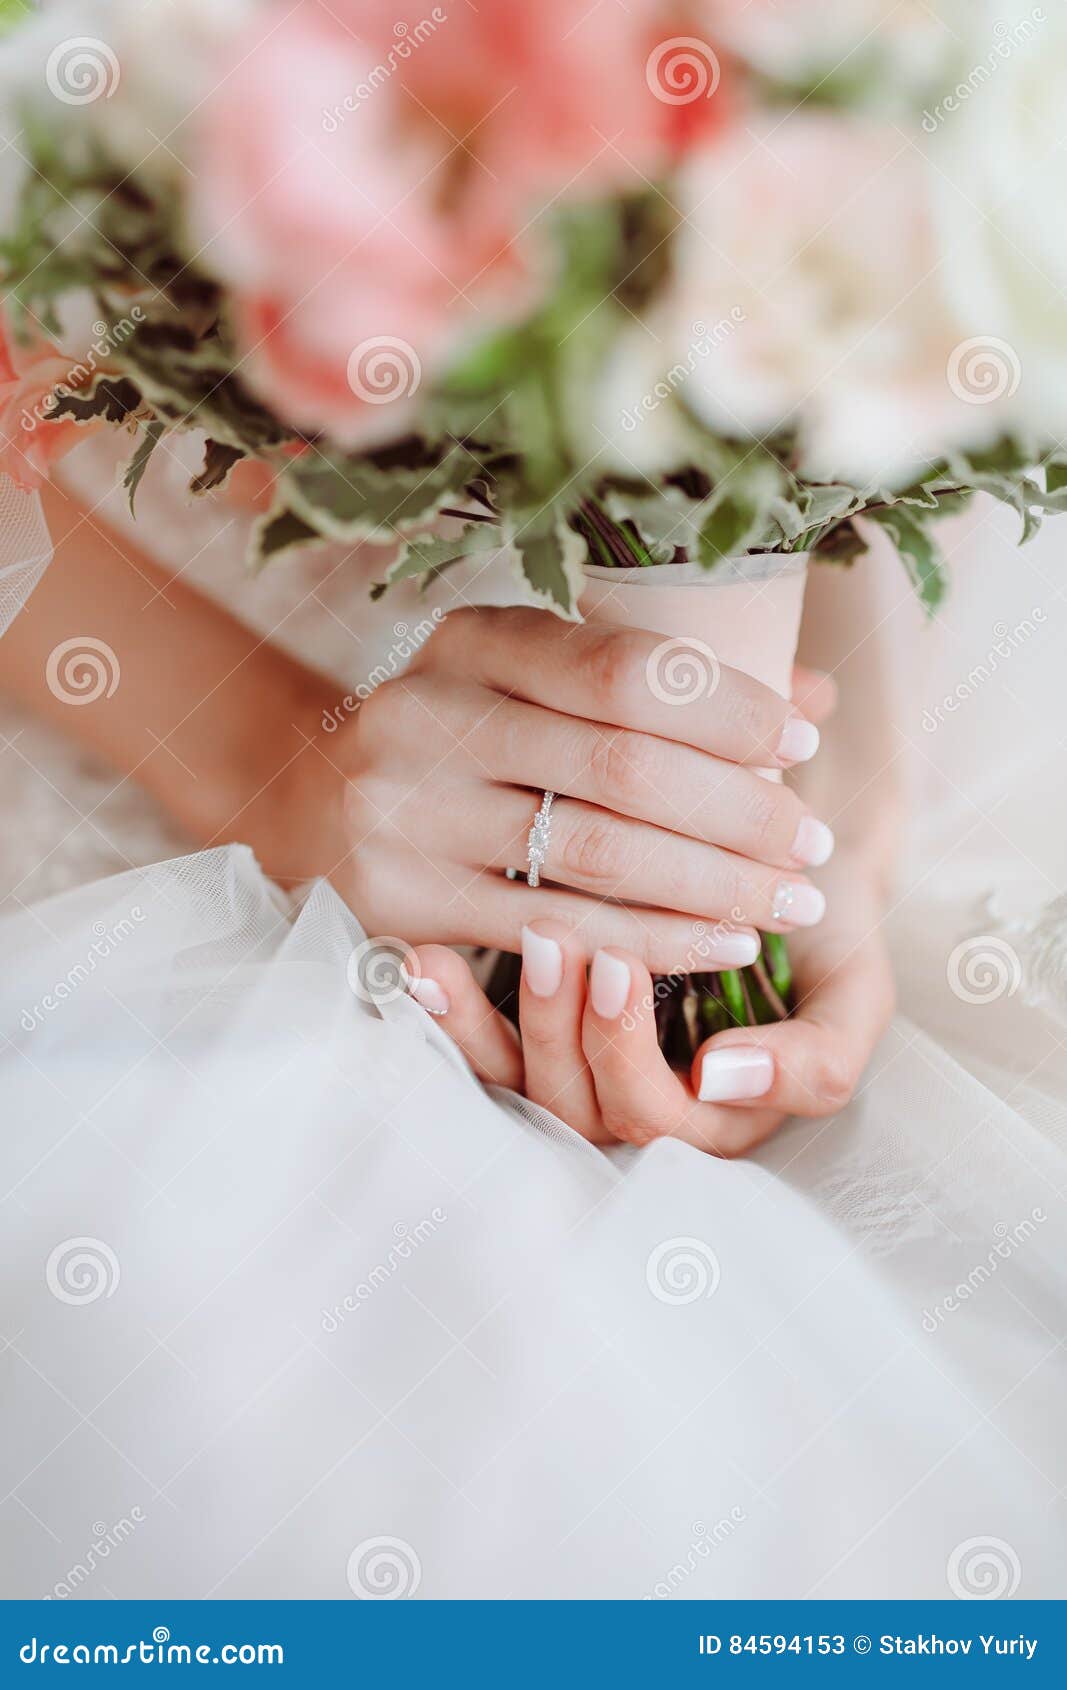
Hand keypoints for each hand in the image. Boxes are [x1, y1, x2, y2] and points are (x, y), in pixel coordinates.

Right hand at [289, 607, 833, 972]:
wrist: (310, 801)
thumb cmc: (464, 737)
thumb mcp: (535, 681)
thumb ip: (660, 688)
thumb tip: (814, 697)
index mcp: (472, 640)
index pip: (622, 668)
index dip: (727, 709)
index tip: (801, 743)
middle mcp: (429, 714)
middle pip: (621, 767)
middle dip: (740, 812)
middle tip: (813, 845)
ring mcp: (407, 812)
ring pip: (597, 855)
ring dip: (714, 886)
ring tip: (788, 902)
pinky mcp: (403, 900)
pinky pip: (555, 929)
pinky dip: (653, 943)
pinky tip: (722, 946)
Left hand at [403, 850, 892, 1154]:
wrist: (778, 864)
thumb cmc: (822, 934)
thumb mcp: (854, 994)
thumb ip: (817, 1057)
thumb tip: (722, 1076)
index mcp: (716, 1120)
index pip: (652, 1119)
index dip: (623, 1052)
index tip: (617, 959)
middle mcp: (642, 1109)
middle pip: (574, 1105)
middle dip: (555, 1026)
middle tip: (555, 938)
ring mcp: (581, 1073)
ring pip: (517, 1085)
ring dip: (487, 1024)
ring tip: (483, 948)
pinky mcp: (533, 1035)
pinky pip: (481, 1048)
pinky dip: (447, 1011)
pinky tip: (420, 963)